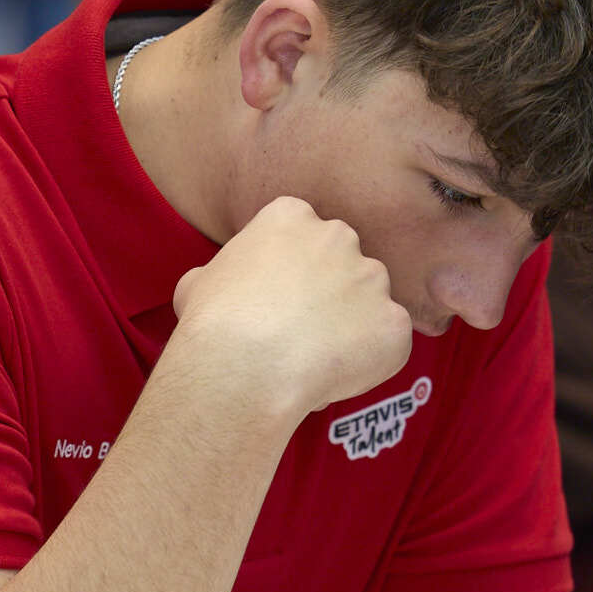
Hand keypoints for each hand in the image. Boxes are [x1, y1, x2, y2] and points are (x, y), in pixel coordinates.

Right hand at [169, 195, 411, 417]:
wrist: (246, 366)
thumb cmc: (213, 324)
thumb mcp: (198, 283)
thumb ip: (226, 274)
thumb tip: (216, 288)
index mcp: (290, 216)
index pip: (304, 233)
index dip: (294, 270)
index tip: (281, 298)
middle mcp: (339, 237)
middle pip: (344, 262)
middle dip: (331, 292)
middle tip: (303, 330)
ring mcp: (372, 279)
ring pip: (371, 301)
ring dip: (353, 325)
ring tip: (317, 359)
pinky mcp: (395, 322)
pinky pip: (389, 340)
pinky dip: (371, 359)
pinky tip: (337, 375)